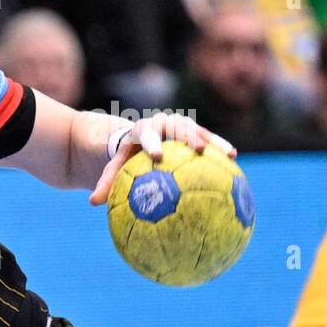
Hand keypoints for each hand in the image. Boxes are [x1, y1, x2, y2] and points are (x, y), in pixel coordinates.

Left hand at [90, 113, 235, 205]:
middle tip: (198, 149)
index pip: (147, 134)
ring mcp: (181, 127)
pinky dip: (220, 149)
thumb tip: (93, 203)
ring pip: (199, 131)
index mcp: (142, 130)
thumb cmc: (125, 159)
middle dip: (188, 137)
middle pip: (178, 127)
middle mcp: (163, 124)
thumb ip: (106, 183)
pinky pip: (209, 141)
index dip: (152, 143)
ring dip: (214, 142)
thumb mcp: (114, 168)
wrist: (137, 141)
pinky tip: (234, 162)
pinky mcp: (194, 134)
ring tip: (229, 155)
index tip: (157, 155)